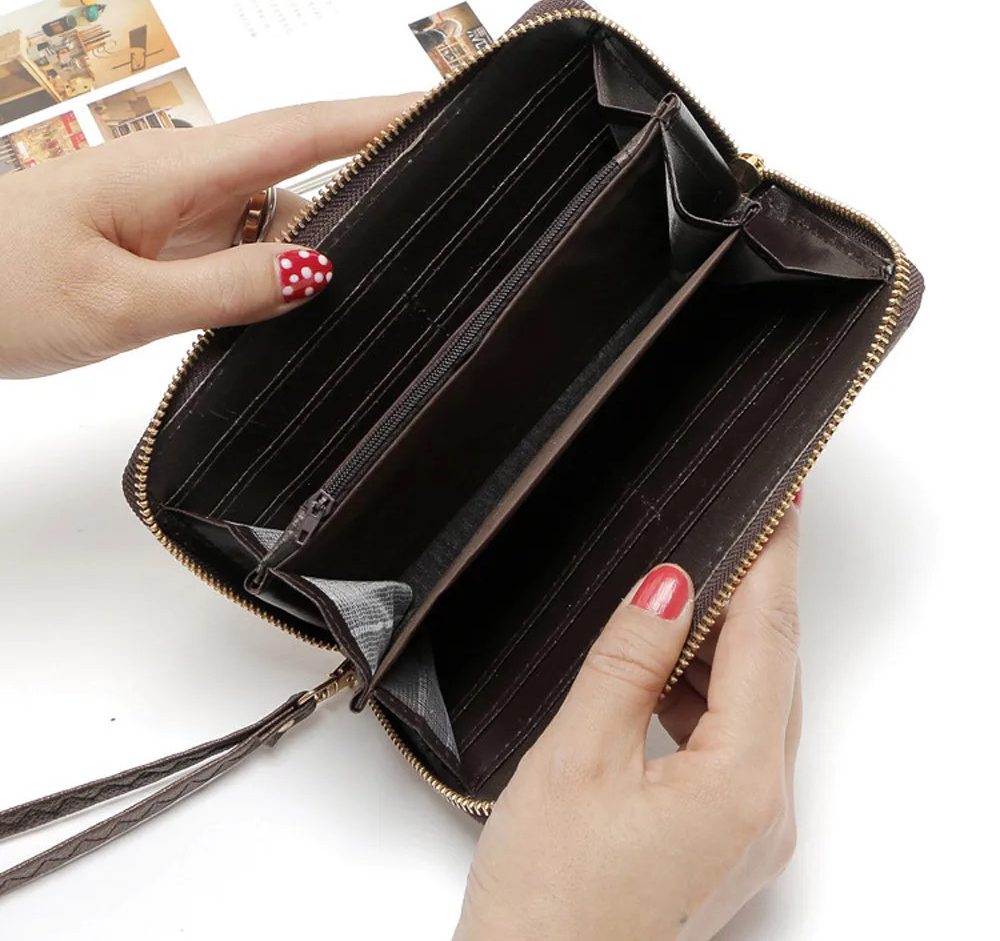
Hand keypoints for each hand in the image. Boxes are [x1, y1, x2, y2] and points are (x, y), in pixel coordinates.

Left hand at [0, 93, 419, 377]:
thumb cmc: (0, 288)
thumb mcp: (120, 303)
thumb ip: (225, 288)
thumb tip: (317, 271)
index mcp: (173, 172)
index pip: (299, 133)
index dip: (376, 117)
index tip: (439, 104)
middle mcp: (184, 181)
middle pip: (304, 175)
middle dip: (370, 185)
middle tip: (431, 216)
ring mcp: (178, 211)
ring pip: (277, 218)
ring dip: (322, 246)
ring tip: (370, 280)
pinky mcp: (168, 242)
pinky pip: (246, 247)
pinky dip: (280, 272)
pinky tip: (297, 302)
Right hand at [456, 505, 801, 940]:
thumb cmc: (548, 903)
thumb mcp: (578, 757)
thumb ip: (629, 663)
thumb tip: (669, 586)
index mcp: (739, 787)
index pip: (765, 641)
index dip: (772, 563)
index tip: (782, 504)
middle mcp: (762, 812)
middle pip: (770, 672)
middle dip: (756, 594)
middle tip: (744, 527)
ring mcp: (747, 832)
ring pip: (752, 706)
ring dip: (726, 643)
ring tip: (692, 587)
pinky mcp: (720, 840)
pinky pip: (732, 742)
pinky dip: (706, 692)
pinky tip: (669, 668)